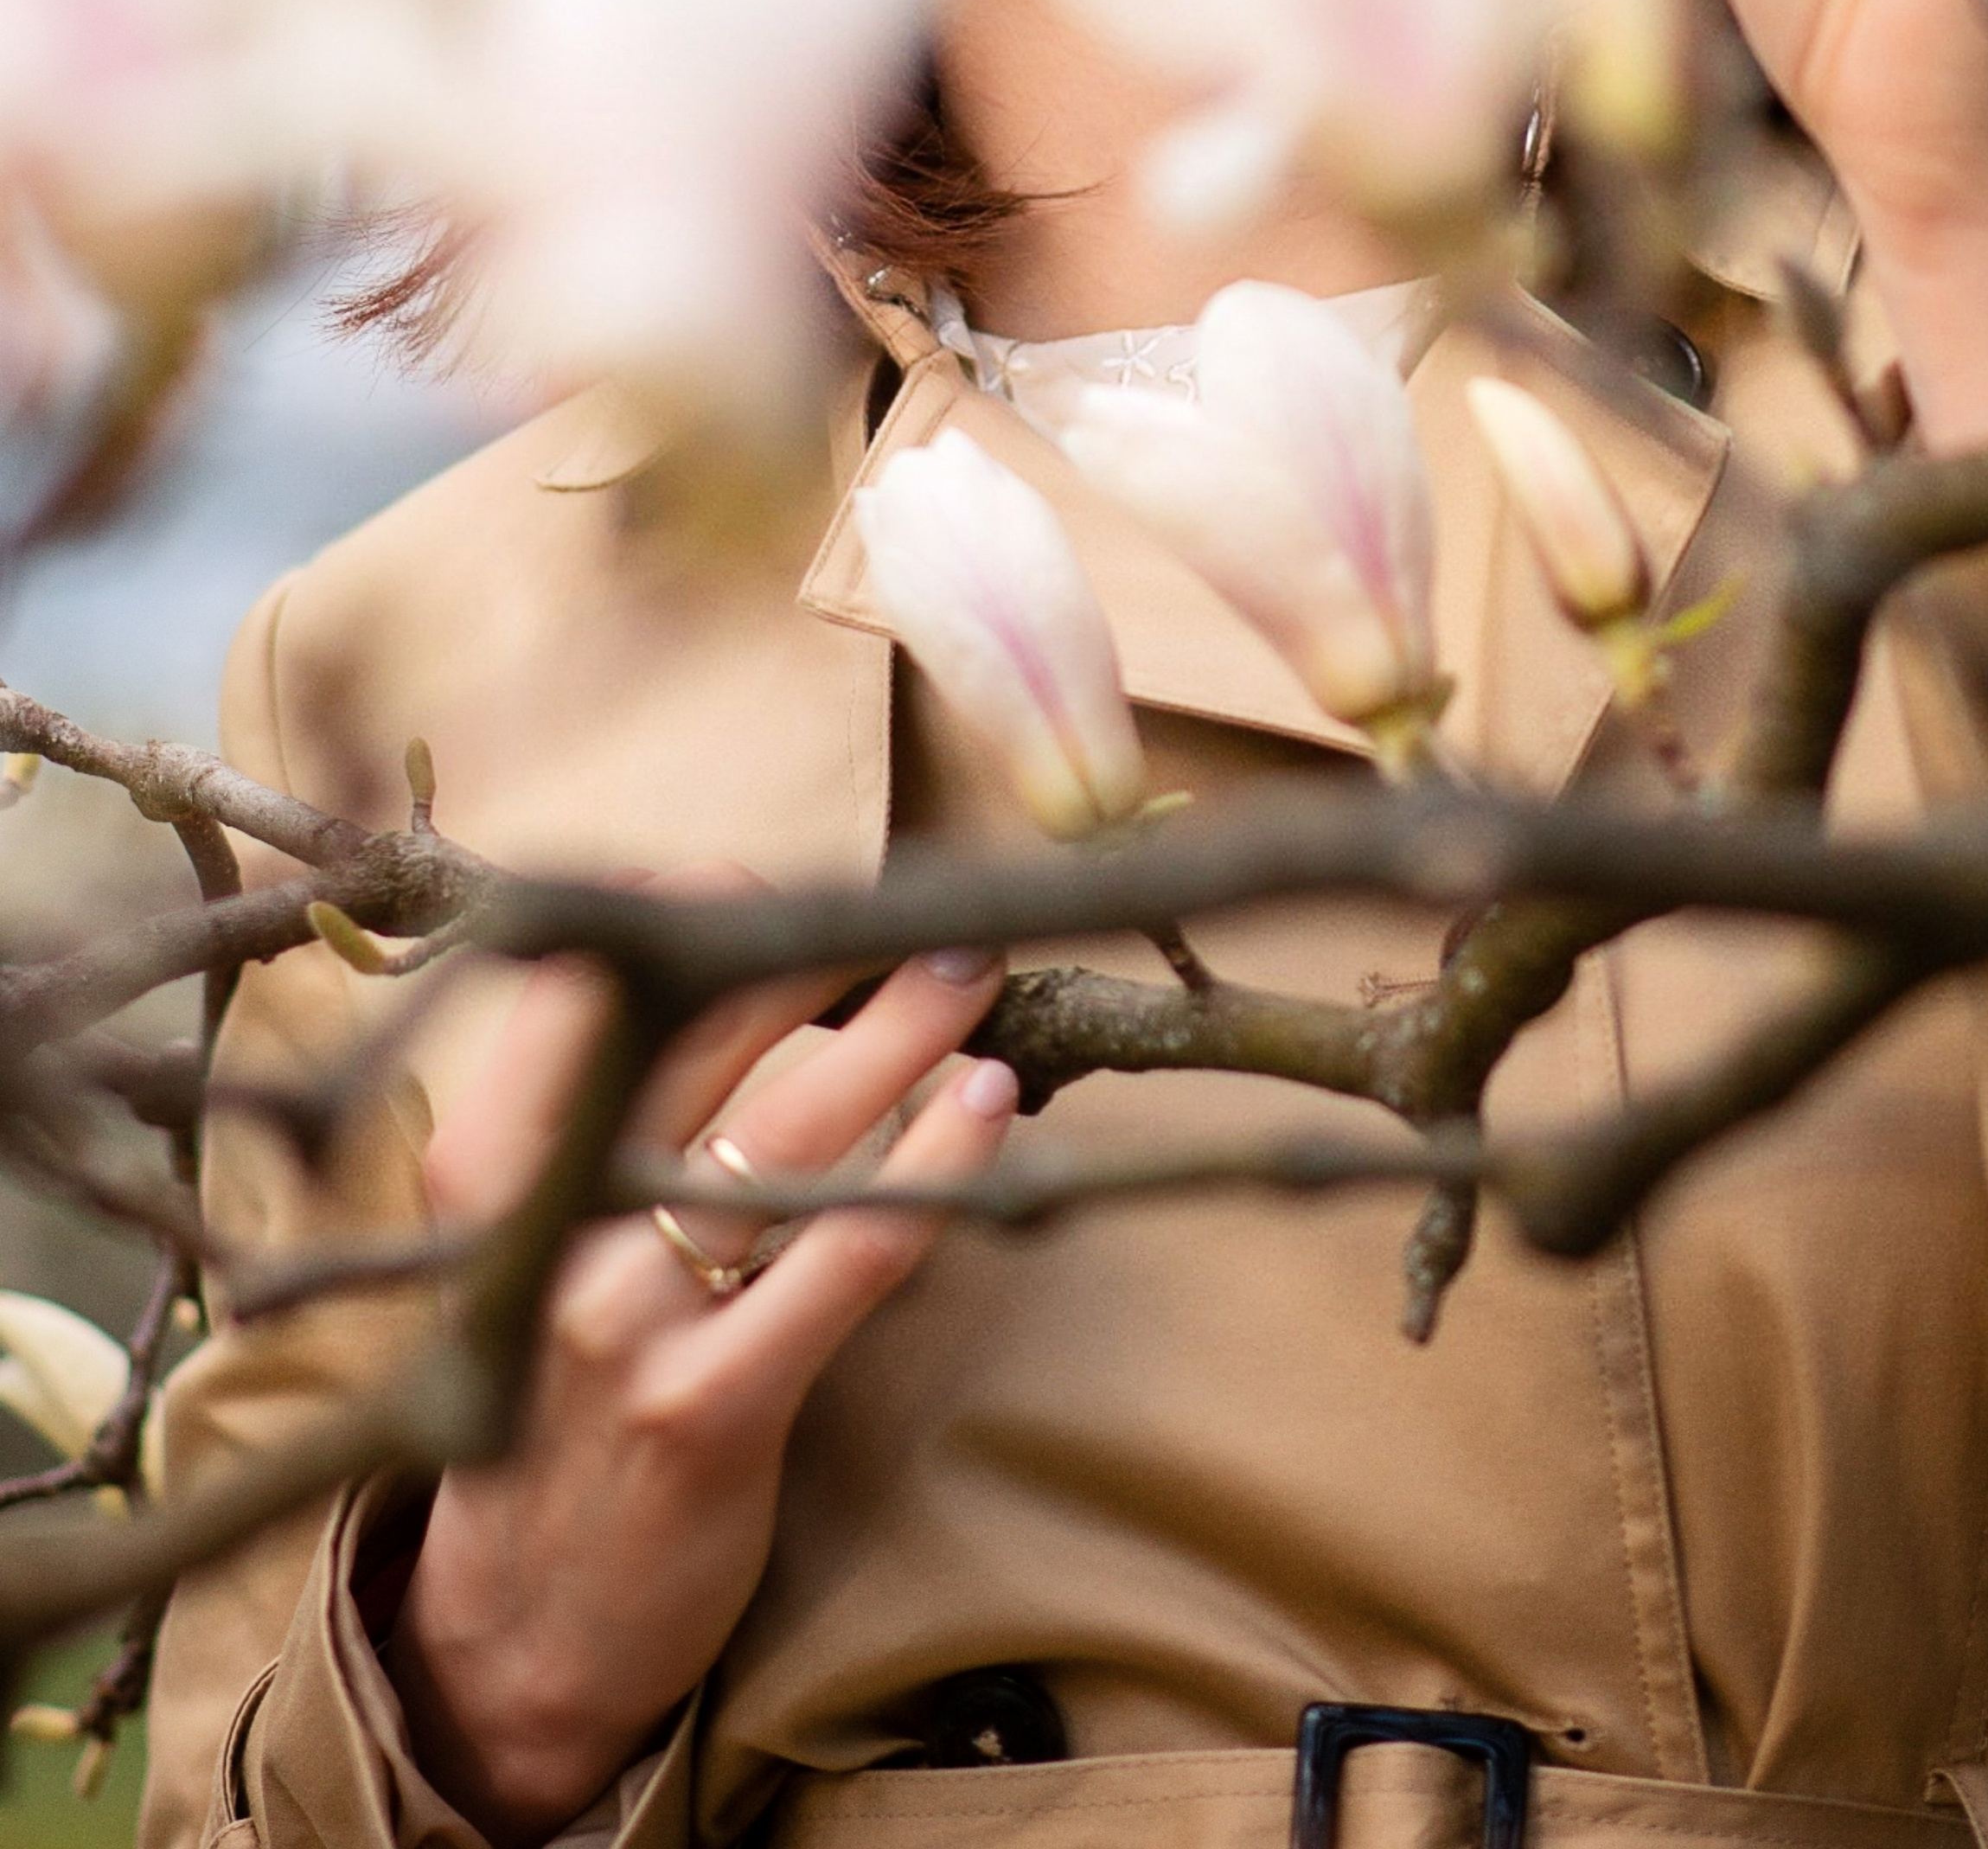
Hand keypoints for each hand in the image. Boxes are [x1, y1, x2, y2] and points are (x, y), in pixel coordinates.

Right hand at [383, 906, 1013, 1846]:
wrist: (518, 1628)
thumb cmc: (553, 1389)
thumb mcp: (529, 1238)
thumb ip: (608, 1115)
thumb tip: (742, 960)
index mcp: (483, 1165)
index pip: (592, 986)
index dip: (701, 910)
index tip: (797, 876)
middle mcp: (539, 1225)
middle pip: (698, 1034)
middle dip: (820, 953)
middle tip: (930, 909)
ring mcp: (620, 1318)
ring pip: (780, 1135)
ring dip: (897, 1041)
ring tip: (977, 981)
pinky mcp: (707, 1408)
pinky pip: (840, 1263)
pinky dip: (926, 1174)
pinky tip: (986, 1117)